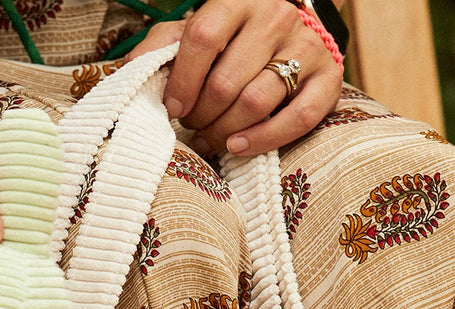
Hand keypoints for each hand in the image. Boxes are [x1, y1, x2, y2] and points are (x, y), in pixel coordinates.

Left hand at [130, 0, 341, 156]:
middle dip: (202, 115)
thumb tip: (126, 74)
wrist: (291, 40)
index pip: (202, 37)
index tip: (173, 109)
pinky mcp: (328, 79)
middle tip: (193, 128)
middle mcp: (275, 17)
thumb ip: (162, 47)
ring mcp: (305, 47)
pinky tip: (238, 147)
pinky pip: (296, 119)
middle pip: (227, 81)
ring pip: (256, 103)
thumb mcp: (196, 34)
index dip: (182, 80)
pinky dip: (263, 140)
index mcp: (238, 0)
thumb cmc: (233, 43)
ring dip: (225, 132)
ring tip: (211, 140)